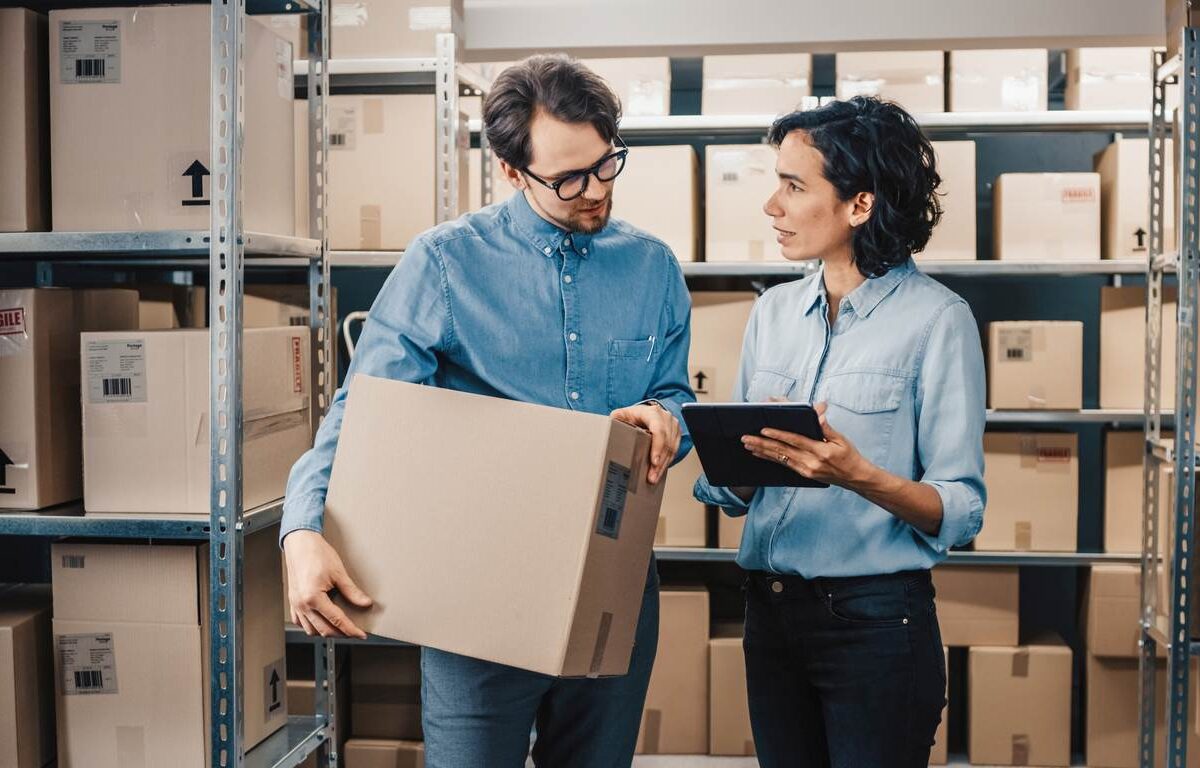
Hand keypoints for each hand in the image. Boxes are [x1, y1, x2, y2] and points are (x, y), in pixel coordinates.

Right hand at [283, 529, 372, 638]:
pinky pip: (300, 622)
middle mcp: (302, 604)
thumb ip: (352, 591)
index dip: (351, 630)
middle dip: (340, 634)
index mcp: (314, 598)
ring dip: (326, 631)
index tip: (361, 634)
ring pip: (311, 629)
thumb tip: (365, 602)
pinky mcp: (293, 601)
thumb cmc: (316, 553)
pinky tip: (321, 622)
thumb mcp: (338, 573)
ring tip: (340, 628)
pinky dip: (312, 626)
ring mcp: (295, 604)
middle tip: (353, 631)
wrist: (300, 542)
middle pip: (324, 630)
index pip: (337, 621)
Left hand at [610, 401, 681, 484]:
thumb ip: (615, 422)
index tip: (654, 462)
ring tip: (653, 477)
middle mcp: (665, 417)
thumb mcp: (621, 415)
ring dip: (663, 465)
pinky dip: (666, 463)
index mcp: (651, 412)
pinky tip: (659, 472)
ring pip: (672, 449)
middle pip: (666, 442)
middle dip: (659, 462)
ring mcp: (672, 425)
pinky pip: (674, 451)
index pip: (658, 429)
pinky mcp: (676, 434)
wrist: (644, 414)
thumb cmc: (632, 416)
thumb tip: (609, 432)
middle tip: (651, 476)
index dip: (657, 446)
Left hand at [741, 402, 868, 486]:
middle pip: (782, 451)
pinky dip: (770, 459)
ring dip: (762, 451)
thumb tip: (819, 413)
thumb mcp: (842, 439)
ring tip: (747, 444)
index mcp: (821, 451)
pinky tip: (759, 454)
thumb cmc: (849, 455)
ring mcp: (806, 470)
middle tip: (746, 437)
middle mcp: (811, 462)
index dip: (778, 435)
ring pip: (780, 458)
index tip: (764, 429)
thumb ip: (827, 427)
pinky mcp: (804, 474)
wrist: (856, 478)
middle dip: (762, 443)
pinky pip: (784, 465)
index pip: (795, 441)